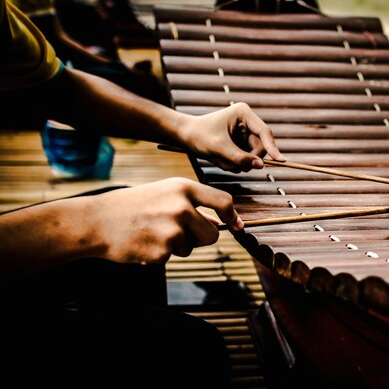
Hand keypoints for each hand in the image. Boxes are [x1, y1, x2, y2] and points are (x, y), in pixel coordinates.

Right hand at [87, 178, 242, 263]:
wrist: (96, 221)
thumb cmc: (131, 206)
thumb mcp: (164, 193)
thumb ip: (192, 204)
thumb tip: (221, 223)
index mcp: (183, 188)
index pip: (223, 201)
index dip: (233, 216)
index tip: (237, 225)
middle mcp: (182, 206)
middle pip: (212, 234)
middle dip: (200, 238)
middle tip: (176, 233)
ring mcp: (172, 229)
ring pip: (191, 247)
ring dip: (177, 246)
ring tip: (152, 233)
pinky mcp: (162, 250)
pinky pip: (172, 257)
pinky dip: (160, 255)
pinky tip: (143, 243)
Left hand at [178, 102, 285, 172]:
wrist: (184, 136)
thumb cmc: (198, 136)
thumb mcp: (218, 148)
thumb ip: (239, 158)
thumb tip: (261, 166)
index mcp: (244, 113)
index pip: (265, 133)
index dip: (273, 148)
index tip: (280, 161)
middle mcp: (248, 121)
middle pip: (261, 147)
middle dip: (247, 159)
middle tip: (229, 163)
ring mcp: (245, 132)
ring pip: (253, 156)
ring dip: (238, 163)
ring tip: (220, 159)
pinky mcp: (242, 142)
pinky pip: (246, 159)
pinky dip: (235, 163)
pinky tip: (221, 159)